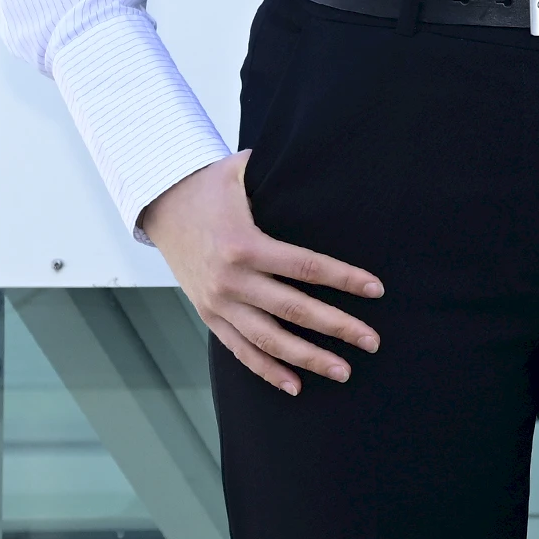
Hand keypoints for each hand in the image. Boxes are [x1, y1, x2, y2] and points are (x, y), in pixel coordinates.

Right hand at [140, 152, 382, 395]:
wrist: (161, 206)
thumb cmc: (212, 184)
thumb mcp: (244, 170)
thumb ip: (284, 169)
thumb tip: (330, 154)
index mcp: (245, 245)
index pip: (305, 267)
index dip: (344, 279)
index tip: (377, 290)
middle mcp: (231, 280)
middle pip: (293, 310)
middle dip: (337, 327)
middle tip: (373, 341)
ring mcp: (218, 303)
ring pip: (268, 340)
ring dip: (308, 358)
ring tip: (344, 371)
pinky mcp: (209, 315)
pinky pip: (240, 349)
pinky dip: (267, 370)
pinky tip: (296, 384)